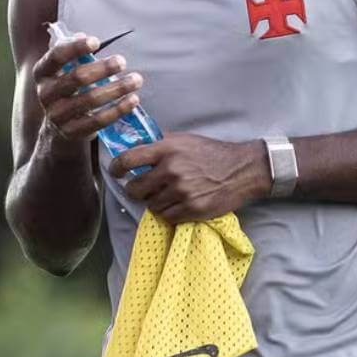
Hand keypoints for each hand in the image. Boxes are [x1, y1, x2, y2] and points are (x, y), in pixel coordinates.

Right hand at [32, 33, 143, 144]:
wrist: (57, 128)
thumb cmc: (67, 89)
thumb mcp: (63, 70)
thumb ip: (73, 53)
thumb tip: (83, 36)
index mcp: (42, 73)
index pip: (56, 56)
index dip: (75, 48)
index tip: (96, 42)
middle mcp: (45, 94)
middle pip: (77, 77)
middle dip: (102, 68)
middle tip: (122, 62)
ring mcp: (57, 115)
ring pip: (91, 99)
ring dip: (117, 88)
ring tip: (135, 80)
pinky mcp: (72, 132)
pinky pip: (98, 120)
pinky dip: (118, 109)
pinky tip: (133, 99)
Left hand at [109, 135, 270, 222]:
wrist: (241, 170)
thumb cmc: (210, 152)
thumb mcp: (183, 140)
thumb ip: (160, 144)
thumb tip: (135, 148)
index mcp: (167, 149)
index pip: (129, 159)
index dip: (116, 168)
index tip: (115, 172)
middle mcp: (171, 170)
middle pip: (135, 188)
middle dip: (134, 190)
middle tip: (139, 188)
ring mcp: (181, 192)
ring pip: (151, 205)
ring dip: (154, 201)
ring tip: (164, 195)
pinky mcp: (192, 209)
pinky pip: (167, 216)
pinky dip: (168, 212)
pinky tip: (176, 203)